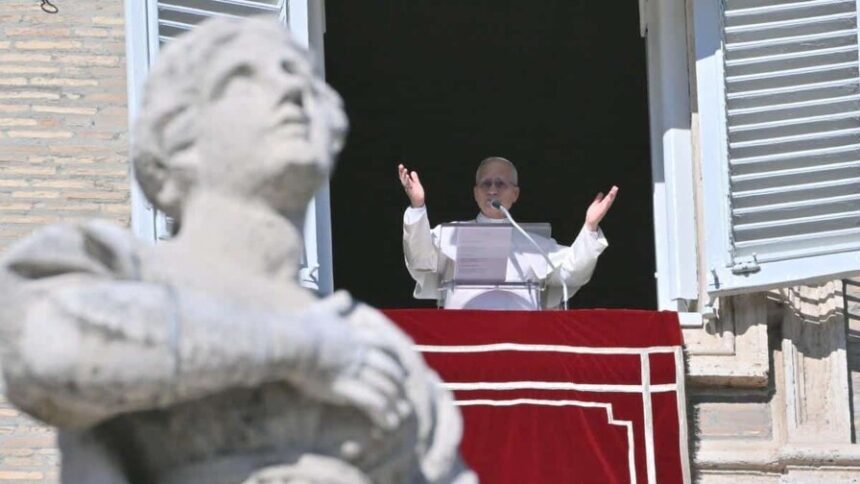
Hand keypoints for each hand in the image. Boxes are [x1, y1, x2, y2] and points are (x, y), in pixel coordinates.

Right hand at [289, 302, 410, 431]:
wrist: (290, 342)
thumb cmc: (300, 327)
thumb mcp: (322, 310)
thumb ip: (336, 304)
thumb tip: (345, 296)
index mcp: (356, 335)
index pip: (385, 344)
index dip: (395, 355)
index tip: (400, 365)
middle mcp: (360, 352)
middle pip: (389, 367)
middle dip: (398, 382)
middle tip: (403, 393)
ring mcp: (354, 370)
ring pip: (384, 386)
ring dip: (394, 402)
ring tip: (399, 414)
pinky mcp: (345, 387)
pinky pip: (372, 402)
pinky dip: (383, 413)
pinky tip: (387, 423)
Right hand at [397, 164, 424, 207]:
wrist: (419, 201)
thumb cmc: (417, 193)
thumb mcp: (416, 183)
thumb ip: (414, 178)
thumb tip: (412, 172)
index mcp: (407, 183)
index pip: (403, 176)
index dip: (401, 171)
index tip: (400, 165)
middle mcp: (406, 185)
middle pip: (402, 178)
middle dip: (401, 172)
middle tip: (400, 165)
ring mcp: (408, 188)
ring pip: (405, 181)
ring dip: (404, 175)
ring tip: (405, 169)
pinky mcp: (411, 191)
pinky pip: (408, 185)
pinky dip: (407, 181)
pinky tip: (407, 176)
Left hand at [585, 185, 617, 231]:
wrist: (591, 221)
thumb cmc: (593, 213)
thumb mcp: (596, 203)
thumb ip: (599, 198)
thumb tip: (601, 193)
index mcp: (604, 204)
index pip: (609, 197)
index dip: (612, 192)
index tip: (615, 187)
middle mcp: (604, 206)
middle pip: (609, 199)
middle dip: (613, 194)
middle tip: (616, 188)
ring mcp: (602, 209)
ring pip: (607, 202)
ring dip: (610, 197)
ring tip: (612, 192)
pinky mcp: (600, 212)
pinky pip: (604, 207)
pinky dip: (606, 203)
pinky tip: (607, 199)